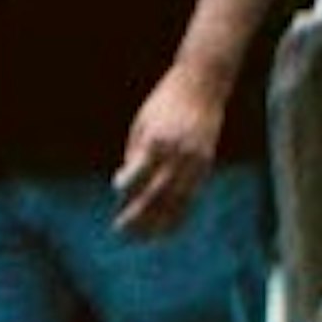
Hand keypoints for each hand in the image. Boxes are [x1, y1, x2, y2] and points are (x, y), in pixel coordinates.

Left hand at [112, 55, 222, 228]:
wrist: (203, 82)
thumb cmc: (165, 102)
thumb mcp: (142, 123)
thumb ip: (134, 155)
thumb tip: (125, 192)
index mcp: (156, 140)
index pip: (137, 174)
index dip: (125, 186)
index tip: (116, 190)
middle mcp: (176, 153)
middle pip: (154, 195)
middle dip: (136, 217)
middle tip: (119, 230)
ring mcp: (193, 160)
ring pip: (174, 203)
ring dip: (156, 224)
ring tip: (140, 239)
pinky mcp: (205, 164)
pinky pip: (190, 199)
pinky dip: (177, 217)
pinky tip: (164, 230)